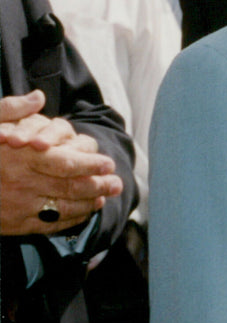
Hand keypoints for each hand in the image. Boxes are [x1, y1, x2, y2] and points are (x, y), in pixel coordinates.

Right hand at [0, 92, 122, 235]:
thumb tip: (38, 97)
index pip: (65, 162)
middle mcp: (23, 184)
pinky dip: (68, 221)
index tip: (109, 162)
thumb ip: (12, 109)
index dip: (91, 164)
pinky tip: (82, 214)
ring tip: (105, 198)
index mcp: (20, 158)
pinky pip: (46, 225)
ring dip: (88, 204)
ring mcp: (17, 207)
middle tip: (119, 184)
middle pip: (70, 187)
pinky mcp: (11, 224)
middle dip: (98, 186)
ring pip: (61, 208)